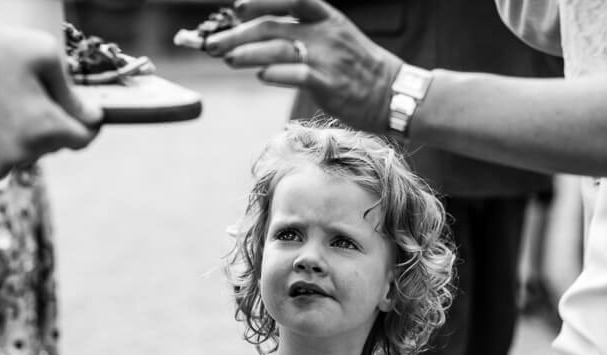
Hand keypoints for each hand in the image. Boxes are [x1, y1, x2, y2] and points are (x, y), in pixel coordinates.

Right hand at [0, 15, 102, 178]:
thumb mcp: (41, 53)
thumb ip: (72, 91)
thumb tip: (93, 116)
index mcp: (46, 127)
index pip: (85, 138)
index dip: (87, 122)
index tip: (82, 111)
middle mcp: (26, 153)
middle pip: (55, 144)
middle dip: (50, 123)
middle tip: (26, 93)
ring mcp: (0, 164)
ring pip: (29, 153)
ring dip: (24, 135)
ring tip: (0, 102)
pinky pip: (4, 161)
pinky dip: (1, 145)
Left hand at [203, 0, 401, 133]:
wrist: (393, 93)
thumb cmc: (359, 69)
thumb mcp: (336, 37)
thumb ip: (304, 33)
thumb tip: (263, 37)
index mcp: (326, 17)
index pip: (289, 0)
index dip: (260, 1)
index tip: (236, 8)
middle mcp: (324, 33)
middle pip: (272, 26)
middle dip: (237, 34)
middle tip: (213, 44)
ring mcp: (326, 58)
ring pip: (278, 49)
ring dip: (247, 54)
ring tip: (226, 59)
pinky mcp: (328, 83)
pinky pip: (295, 74)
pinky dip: (274, 73)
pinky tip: (260, 75)